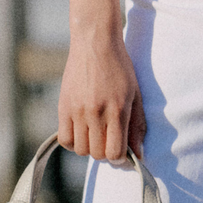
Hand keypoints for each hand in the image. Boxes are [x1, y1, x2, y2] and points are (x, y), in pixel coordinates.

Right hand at [57, 35, 145, 162]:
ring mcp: (77, 110)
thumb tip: (139, 154)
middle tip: (110, 141)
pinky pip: (65, 139)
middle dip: (107, 153)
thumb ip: (137, 125)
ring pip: (81, 150)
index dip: (121, 159)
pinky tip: (82, 131)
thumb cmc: (119, 67)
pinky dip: (74, 142)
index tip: (123, 154)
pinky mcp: (63, 107)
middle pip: (98, 154)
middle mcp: (96, 112)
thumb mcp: (135, 93)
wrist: (95, 43)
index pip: (115, 152)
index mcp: (117, 109)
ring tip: (97, 134)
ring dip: (91, 147)